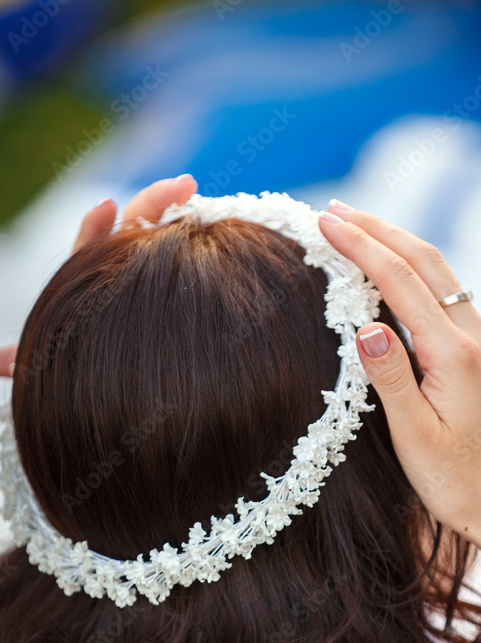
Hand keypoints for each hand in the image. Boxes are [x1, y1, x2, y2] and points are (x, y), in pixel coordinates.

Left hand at [0, 175, 197, 378]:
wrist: (130, 381)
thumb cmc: (90, 368)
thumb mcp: (60, 359)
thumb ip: (31, 357)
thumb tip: (0, 361)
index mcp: (95, 278)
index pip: (93, 248)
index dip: (97, 227)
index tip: (105, 208)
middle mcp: (128, 266)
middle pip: (139, 224)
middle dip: (157, 199)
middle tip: (184, 184)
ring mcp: (160, 268)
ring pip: (169, 233)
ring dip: (182, 208)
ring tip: (196, 189)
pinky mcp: (187, 277)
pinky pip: (194, 252)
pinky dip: (203, 236)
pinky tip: (219, 228)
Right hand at [318, 201, 480, 563]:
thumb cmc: (462, 486)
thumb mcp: (416, 440)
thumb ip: (389, 379)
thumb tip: (362, 326)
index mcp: (456, 356)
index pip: (400, 282)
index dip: (360, 247)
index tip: (324, 222)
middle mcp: (478, 339)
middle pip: (425, 263)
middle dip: (379, 229)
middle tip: (334, 209)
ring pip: (441, 276)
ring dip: (399, 245)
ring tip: (359, 227)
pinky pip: (449, 298)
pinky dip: (417, 274)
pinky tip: (397, 274)